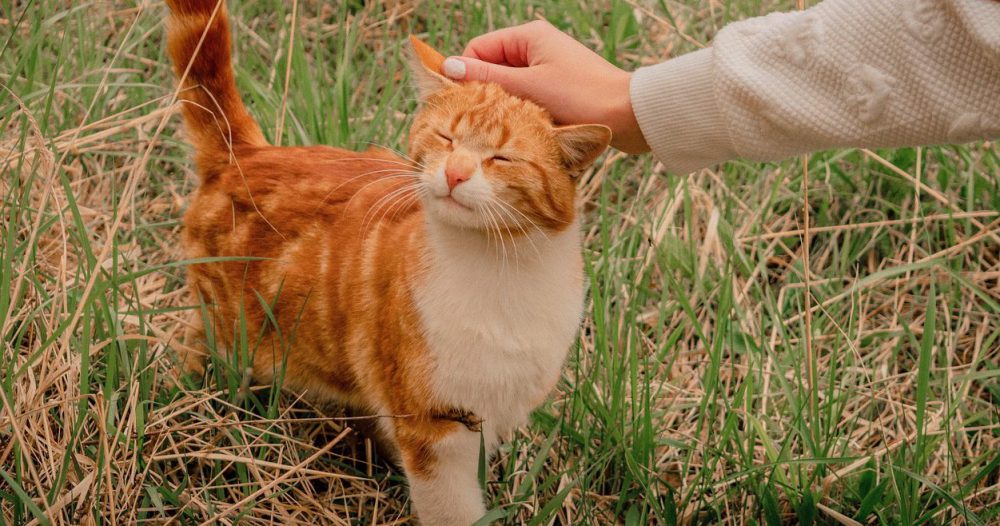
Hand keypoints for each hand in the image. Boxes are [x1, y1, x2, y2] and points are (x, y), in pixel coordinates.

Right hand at [443, 20, 649, 153]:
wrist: (628, 116)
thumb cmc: (581, 97)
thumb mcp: (528, 88)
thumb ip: (487, 79)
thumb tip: (447, 67)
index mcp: (529, 36)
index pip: (479, 49)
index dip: (465, 75)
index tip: (458, 103)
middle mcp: (536, 46)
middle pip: (492, 68)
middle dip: (484, 92)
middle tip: (478, 121)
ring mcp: (547, 67)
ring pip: (507, 85)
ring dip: (502, 105)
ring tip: (502, 126)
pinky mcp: (556, 87)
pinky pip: (525, 96)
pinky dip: (519, 110)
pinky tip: (521, 128)